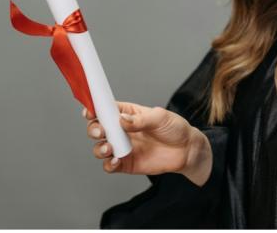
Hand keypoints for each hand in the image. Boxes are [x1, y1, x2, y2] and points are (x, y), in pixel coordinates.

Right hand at [84, 101, 212, 185]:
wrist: (187, 151)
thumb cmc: (175, 128)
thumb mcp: (161, 117)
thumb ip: (141, 120)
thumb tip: (122, 120)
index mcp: (128, 114)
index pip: (106, 109)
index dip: (95, 109)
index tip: (90, 111)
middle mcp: (121, 130)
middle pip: (98, 128)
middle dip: (94, 129)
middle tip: (101, 131)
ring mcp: (122, 147)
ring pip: (100, 147)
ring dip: (99, 148)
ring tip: (109, 149)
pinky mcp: (126, 163)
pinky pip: (110, 166)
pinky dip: (108, 165)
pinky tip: (116, 161)